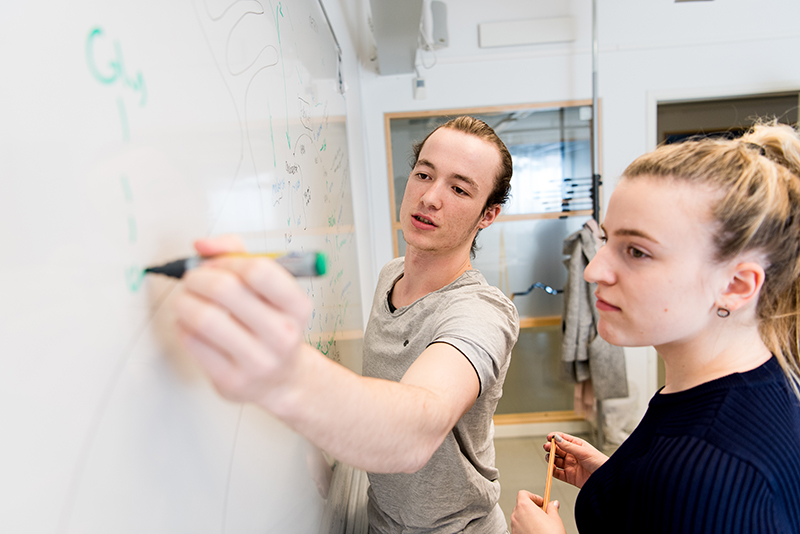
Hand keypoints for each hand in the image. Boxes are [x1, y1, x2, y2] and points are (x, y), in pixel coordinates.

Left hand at [173, 235, 313, 410]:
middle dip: (198, 278)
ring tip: (185, 300)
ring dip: (184, 302)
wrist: (282, 380)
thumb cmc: (272, 327)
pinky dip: (183, 327)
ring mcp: (258, 360)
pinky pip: (193, 342)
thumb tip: (203, 245)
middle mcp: (282, 334)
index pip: (258, 270)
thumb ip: (238, 255)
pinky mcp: (232, 380)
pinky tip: (190, 325)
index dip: (227, 260)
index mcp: (297, 307)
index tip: (215, 264)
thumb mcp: (270, 290)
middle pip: (225, 290)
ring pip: (203, 317)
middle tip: (192, 280)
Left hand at [510, 490, 565, 533]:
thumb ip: (552, 508)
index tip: (542, 502)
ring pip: (520, 517)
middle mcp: (516, 515)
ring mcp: (514, 526)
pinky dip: (526, 528)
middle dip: (532, 508)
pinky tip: (536, 532)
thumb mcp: (555, 519)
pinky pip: (519, 528)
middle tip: (543, 514)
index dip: (534, 496)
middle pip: (521, 505)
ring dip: (529, 518)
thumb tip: (553, 504)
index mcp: (524, 506)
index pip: (523, 494)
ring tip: (541, 525)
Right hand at [544, 432, 607, 488]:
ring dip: (551, 458)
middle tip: (547, 447)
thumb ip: (569, 446)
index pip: (563, 439)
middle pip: (557, 449)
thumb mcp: (584, 452)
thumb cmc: (600, 463)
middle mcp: (573, 455)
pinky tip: (552, 467)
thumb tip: (557, 438)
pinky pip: (558, 473)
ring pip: (556, 460)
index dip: (555, 437)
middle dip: (551, 448)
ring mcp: (570, 466)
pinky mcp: (570, 477)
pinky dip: (553, 470)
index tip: (549, 437)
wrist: (606, 480)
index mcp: (577, 446)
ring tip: (549, 458)